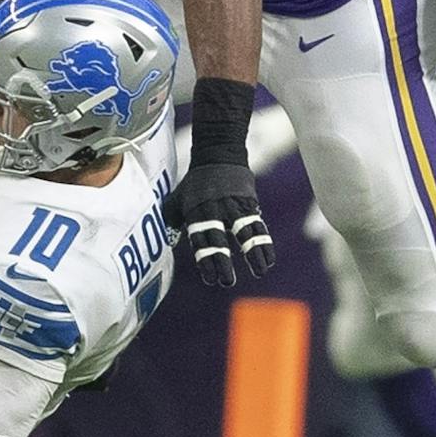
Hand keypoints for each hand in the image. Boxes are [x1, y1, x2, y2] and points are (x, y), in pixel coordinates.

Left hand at [169, 162, 273, 287]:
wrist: (218, 154)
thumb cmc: (195, 182)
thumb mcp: (177, 198)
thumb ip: (172, 220)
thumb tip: (166, 242)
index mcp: (195, 213)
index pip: (199, 240)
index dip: (205, 260)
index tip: (210, 279)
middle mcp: (213, 210)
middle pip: (218, 238)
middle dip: (222, 261)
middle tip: (227, 281)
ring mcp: (232, 205)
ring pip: (244, 232)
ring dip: (253, 253)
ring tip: (260, 271)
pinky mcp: (249, 202)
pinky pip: (258, 224)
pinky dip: (264, 242)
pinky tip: (269, 258)